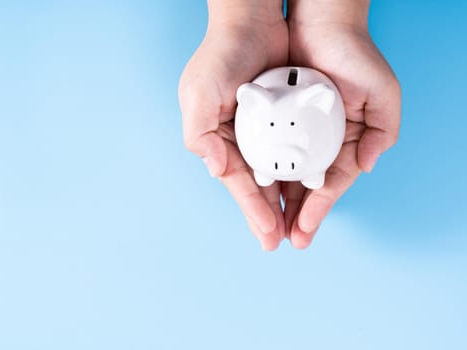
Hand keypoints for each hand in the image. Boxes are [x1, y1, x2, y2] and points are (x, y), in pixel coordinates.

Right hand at [179, 1, 288, 249]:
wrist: (251, 21)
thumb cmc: (221, 56)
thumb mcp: (199, 94)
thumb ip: (199, 135)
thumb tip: (215, 170)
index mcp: (217, 139)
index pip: (238, 182)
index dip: (251, 209)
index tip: (268, 235)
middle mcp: (238, 139)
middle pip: (255, 185)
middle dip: (266, 215)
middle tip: (280, 243)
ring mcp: (261, 131)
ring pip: (273, 174)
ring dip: (282, 202)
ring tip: (294, 228)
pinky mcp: (281, 118)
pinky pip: (291, 152)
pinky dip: (295, 173)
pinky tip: (304, 191)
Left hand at [284, 0, 401, 247]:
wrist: (321, 23)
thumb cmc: (353, 56)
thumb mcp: (382, 92)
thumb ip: (382, 131)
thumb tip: (366, 165)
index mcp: (346, 142)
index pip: (330, 185)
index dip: (318, 210)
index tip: (302, 232)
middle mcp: (321, 142)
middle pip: (306, 187)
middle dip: (296, 215)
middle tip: (283, 240)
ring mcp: (298, 132)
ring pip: (286, 174)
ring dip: (278, 201)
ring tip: (269, 227)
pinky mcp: (277, 119)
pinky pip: (268, 151)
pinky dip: (265, 172)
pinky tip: (258, 190)